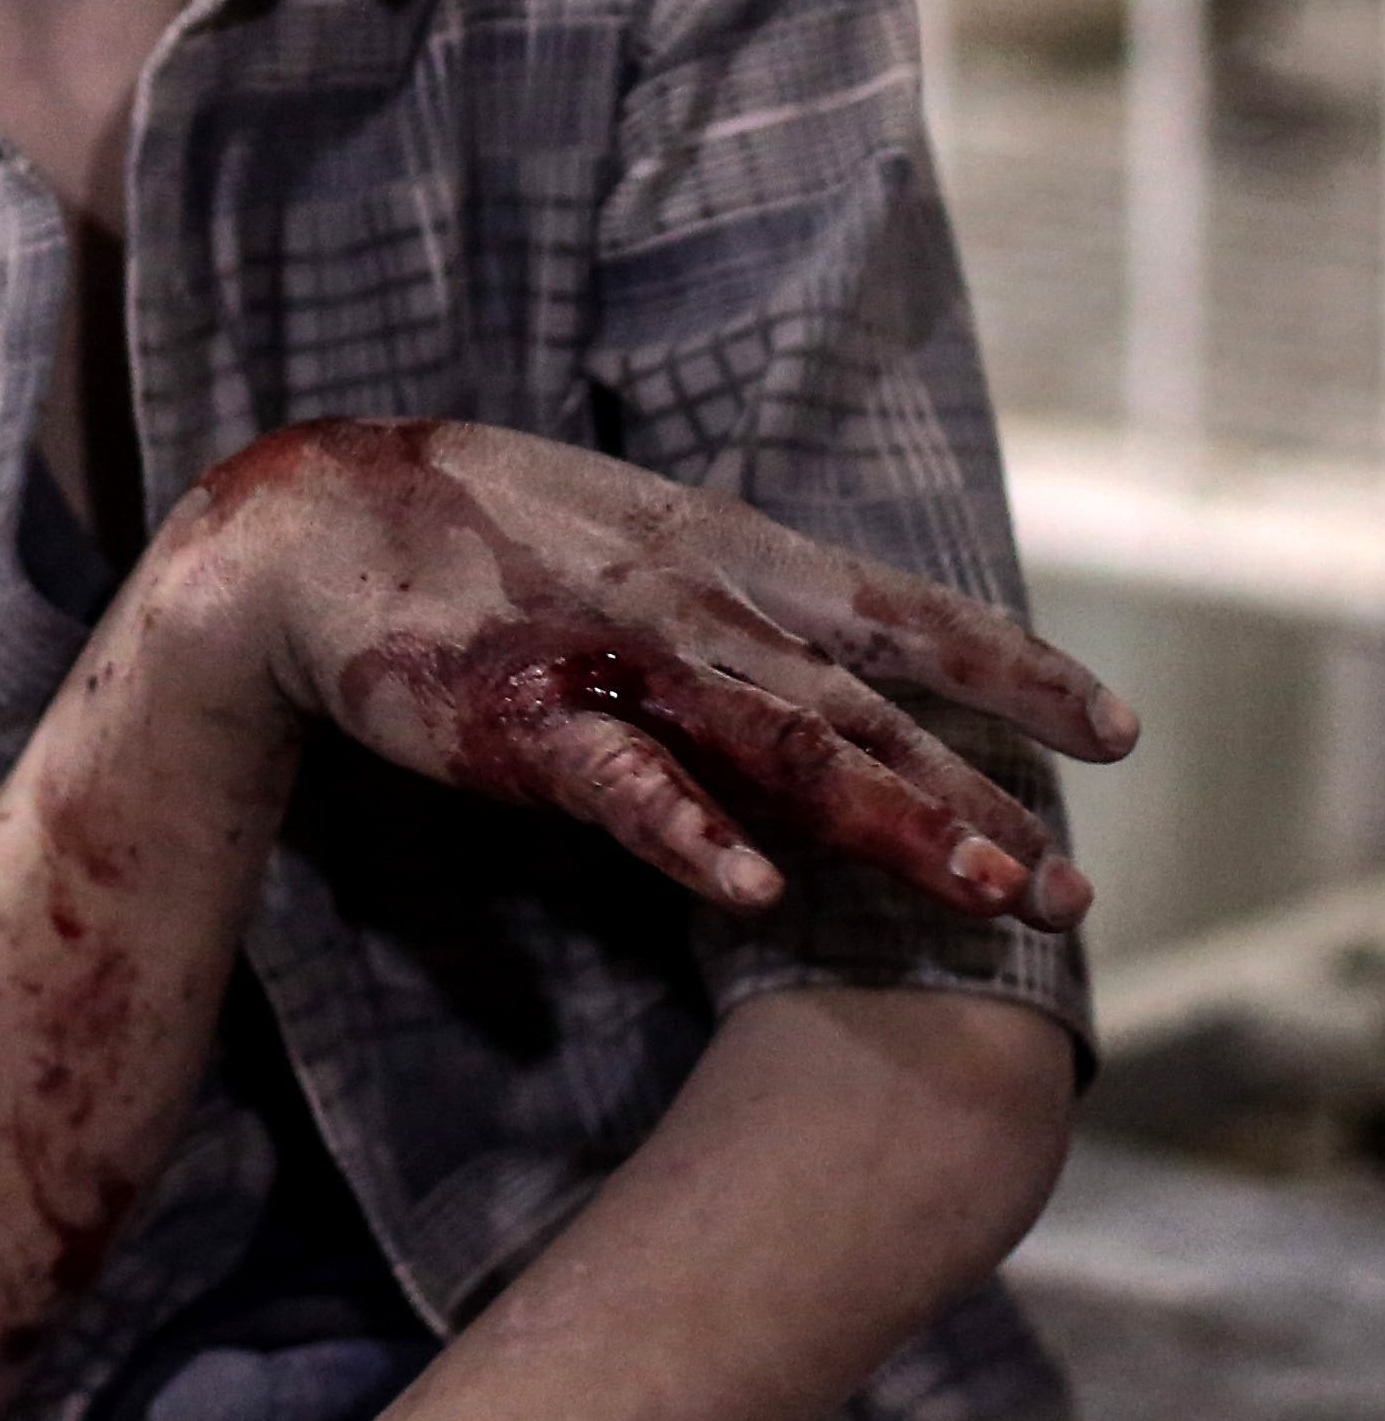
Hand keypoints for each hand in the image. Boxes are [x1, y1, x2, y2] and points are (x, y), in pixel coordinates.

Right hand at [164, 419, 1138, 929]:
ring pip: (777, 746)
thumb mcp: (619, 534)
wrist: (307, 528)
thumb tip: (821, 653)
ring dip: (886, 821)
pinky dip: (688, 834)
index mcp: (716, 550)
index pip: (897, 609)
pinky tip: (749, 892)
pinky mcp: (520, 719)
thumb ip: (720, 590)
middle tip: (1066, 891)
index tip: (1112, 732)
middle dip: (970, 797)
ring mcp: (608, 659)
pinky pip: (622, 785)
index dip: (1009, 667)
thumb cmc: (467, 533)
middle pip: (860, 709)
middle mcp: (686, 602)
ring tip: (980, 892)